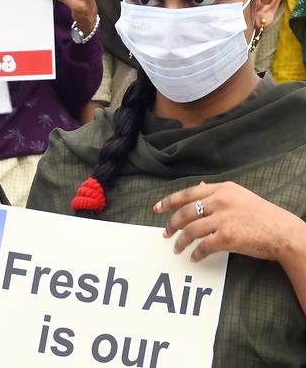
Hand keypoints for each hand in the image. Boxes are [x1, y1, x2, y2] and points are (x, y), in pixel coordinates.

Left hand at [155, 181, 305, 263]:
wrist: (286, 233)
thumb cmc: (265, 217)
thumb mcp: (241, 196)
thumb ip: (219, 193)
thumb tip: (200, 186)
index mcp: (224, 188)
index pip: (188, 193)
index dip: (169, 201)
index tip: (157, 209)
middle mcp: (221, 200)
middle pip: (185, 212)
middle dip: (171, 224)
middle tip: (165, 233)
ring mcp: (224, 218)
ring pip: (190, 230)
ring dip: (180, 241)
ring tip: (177, 248)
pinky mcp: (227, 236)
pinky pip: (203, 246)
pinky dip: (196, 253)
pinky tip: (195, 257)